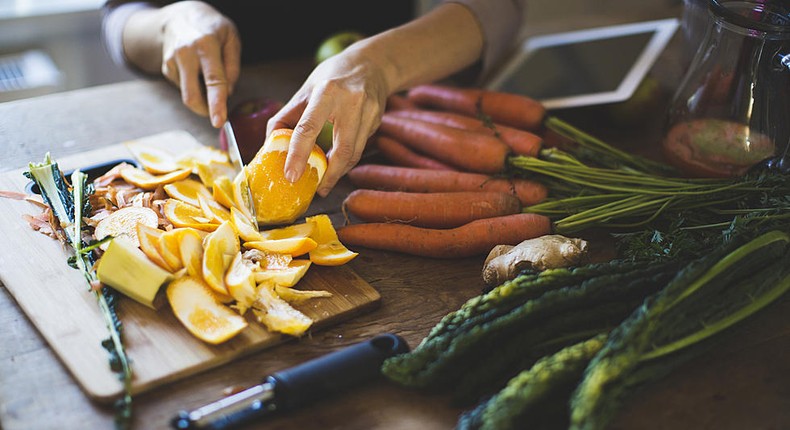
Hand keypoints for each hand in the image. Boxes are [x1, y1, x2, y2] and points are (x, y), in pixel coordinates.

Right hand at [160, 1, 240, 127]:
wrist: (180, 16)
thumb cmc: (211, 28)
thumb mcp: (231, 38)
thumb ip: (233, 66)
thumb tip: (228, 93)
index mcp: (206, 45)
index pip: (213, 81)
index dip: (217, 104)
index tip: (218, 122)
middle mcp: (185, 53)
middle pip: (192, 95)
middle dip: (205, 111)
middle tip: (217, 115)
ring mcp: (172, 61)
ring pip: (188, 94)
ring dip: (202, 96)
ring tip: (208, 76)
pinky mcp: (166, 68)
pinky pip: (184, 88)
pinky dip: (194, 86)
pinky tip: (196, 71)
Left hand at [267, 45, 390, 196]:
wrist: (373, 64)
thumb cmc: (333, 76)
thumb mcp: (306, 88)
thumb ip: (289, 115)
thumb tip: (272, 143)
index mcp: (326, 92)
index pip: (308, 128)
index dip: (298, 154)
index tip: (291, 175)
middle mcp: (351, 102)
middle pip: (342, 150)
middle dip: (329, 175)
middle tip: (317, 189)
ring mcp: (369, 112)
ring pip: (354, 153)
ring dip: (339, 171)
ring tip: (325, 182)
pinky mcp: (377, 121)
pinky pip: (360, 147)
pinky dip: (348, 160)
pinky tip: (338, 164)